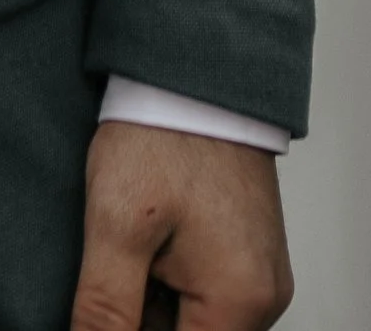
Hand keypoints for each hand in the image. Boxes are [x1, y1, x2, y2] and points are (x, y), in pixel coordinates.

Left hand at [72, 127, 292, 330]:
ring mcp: (262, 274)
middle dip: (141, 317)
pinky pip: (207, 293)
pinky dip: (171, 279)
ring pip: (194, 320)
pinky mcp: (250, 252)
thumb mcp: (118, 226)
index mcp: (241, 302)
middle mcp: (265, 297)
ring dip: (153, 302)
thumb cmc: (162, 132)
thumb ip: (105, 311)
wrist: (193, 66)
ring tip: (132, 245)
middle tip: (118, 264)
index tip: (107, 301)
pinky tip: (150, 239)